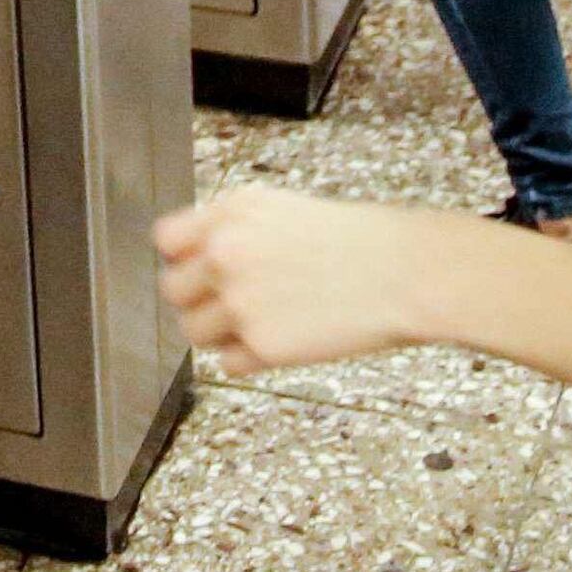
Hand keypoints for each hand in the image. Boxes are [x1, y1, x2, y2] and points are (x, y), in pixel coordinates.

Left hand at [155, 187, 451, 372]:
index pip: (165, 241)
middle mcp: (226, 254)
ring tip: (261, 322)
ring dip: (221, 332)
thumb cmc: (358, 240)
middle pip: (173, 291)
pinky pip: (228, 364)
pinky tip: (282, 339)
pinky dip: (249, 359)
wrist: (406, 272)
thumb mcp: (281, 208)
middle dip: (199, 298)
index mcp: (230, 214)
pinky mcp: (262, 345)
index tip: (197, 267)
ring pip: (194, 332)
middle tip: (232, 301)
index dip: (182, 257)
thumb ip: (231, 227)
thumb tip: (196, 252)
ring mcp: (240, 302)